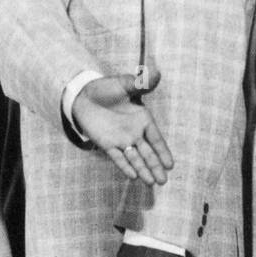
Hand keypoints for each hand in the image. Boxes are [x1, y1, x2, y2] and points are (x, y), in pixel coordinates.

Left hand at [72, 69, 173, 184]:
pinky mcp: (107, 144)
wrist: (84, 95)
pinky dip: (125, 166)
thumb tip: (155, 73)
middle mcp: (134, 133)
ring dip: (143, 170)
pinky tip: (133, 176)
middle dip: (155, 166)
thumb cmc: (107, 89)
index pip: (156, 139)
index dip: (163, 151)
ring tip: (152, 182)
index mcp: (143, 119)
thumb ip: (140, 83)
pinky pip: (118, 157)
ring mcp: (121, 140)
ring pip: (135, 158)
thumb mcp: (124, 84)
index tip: (170, 164)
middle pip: (148, 154)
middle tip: (164, 181)